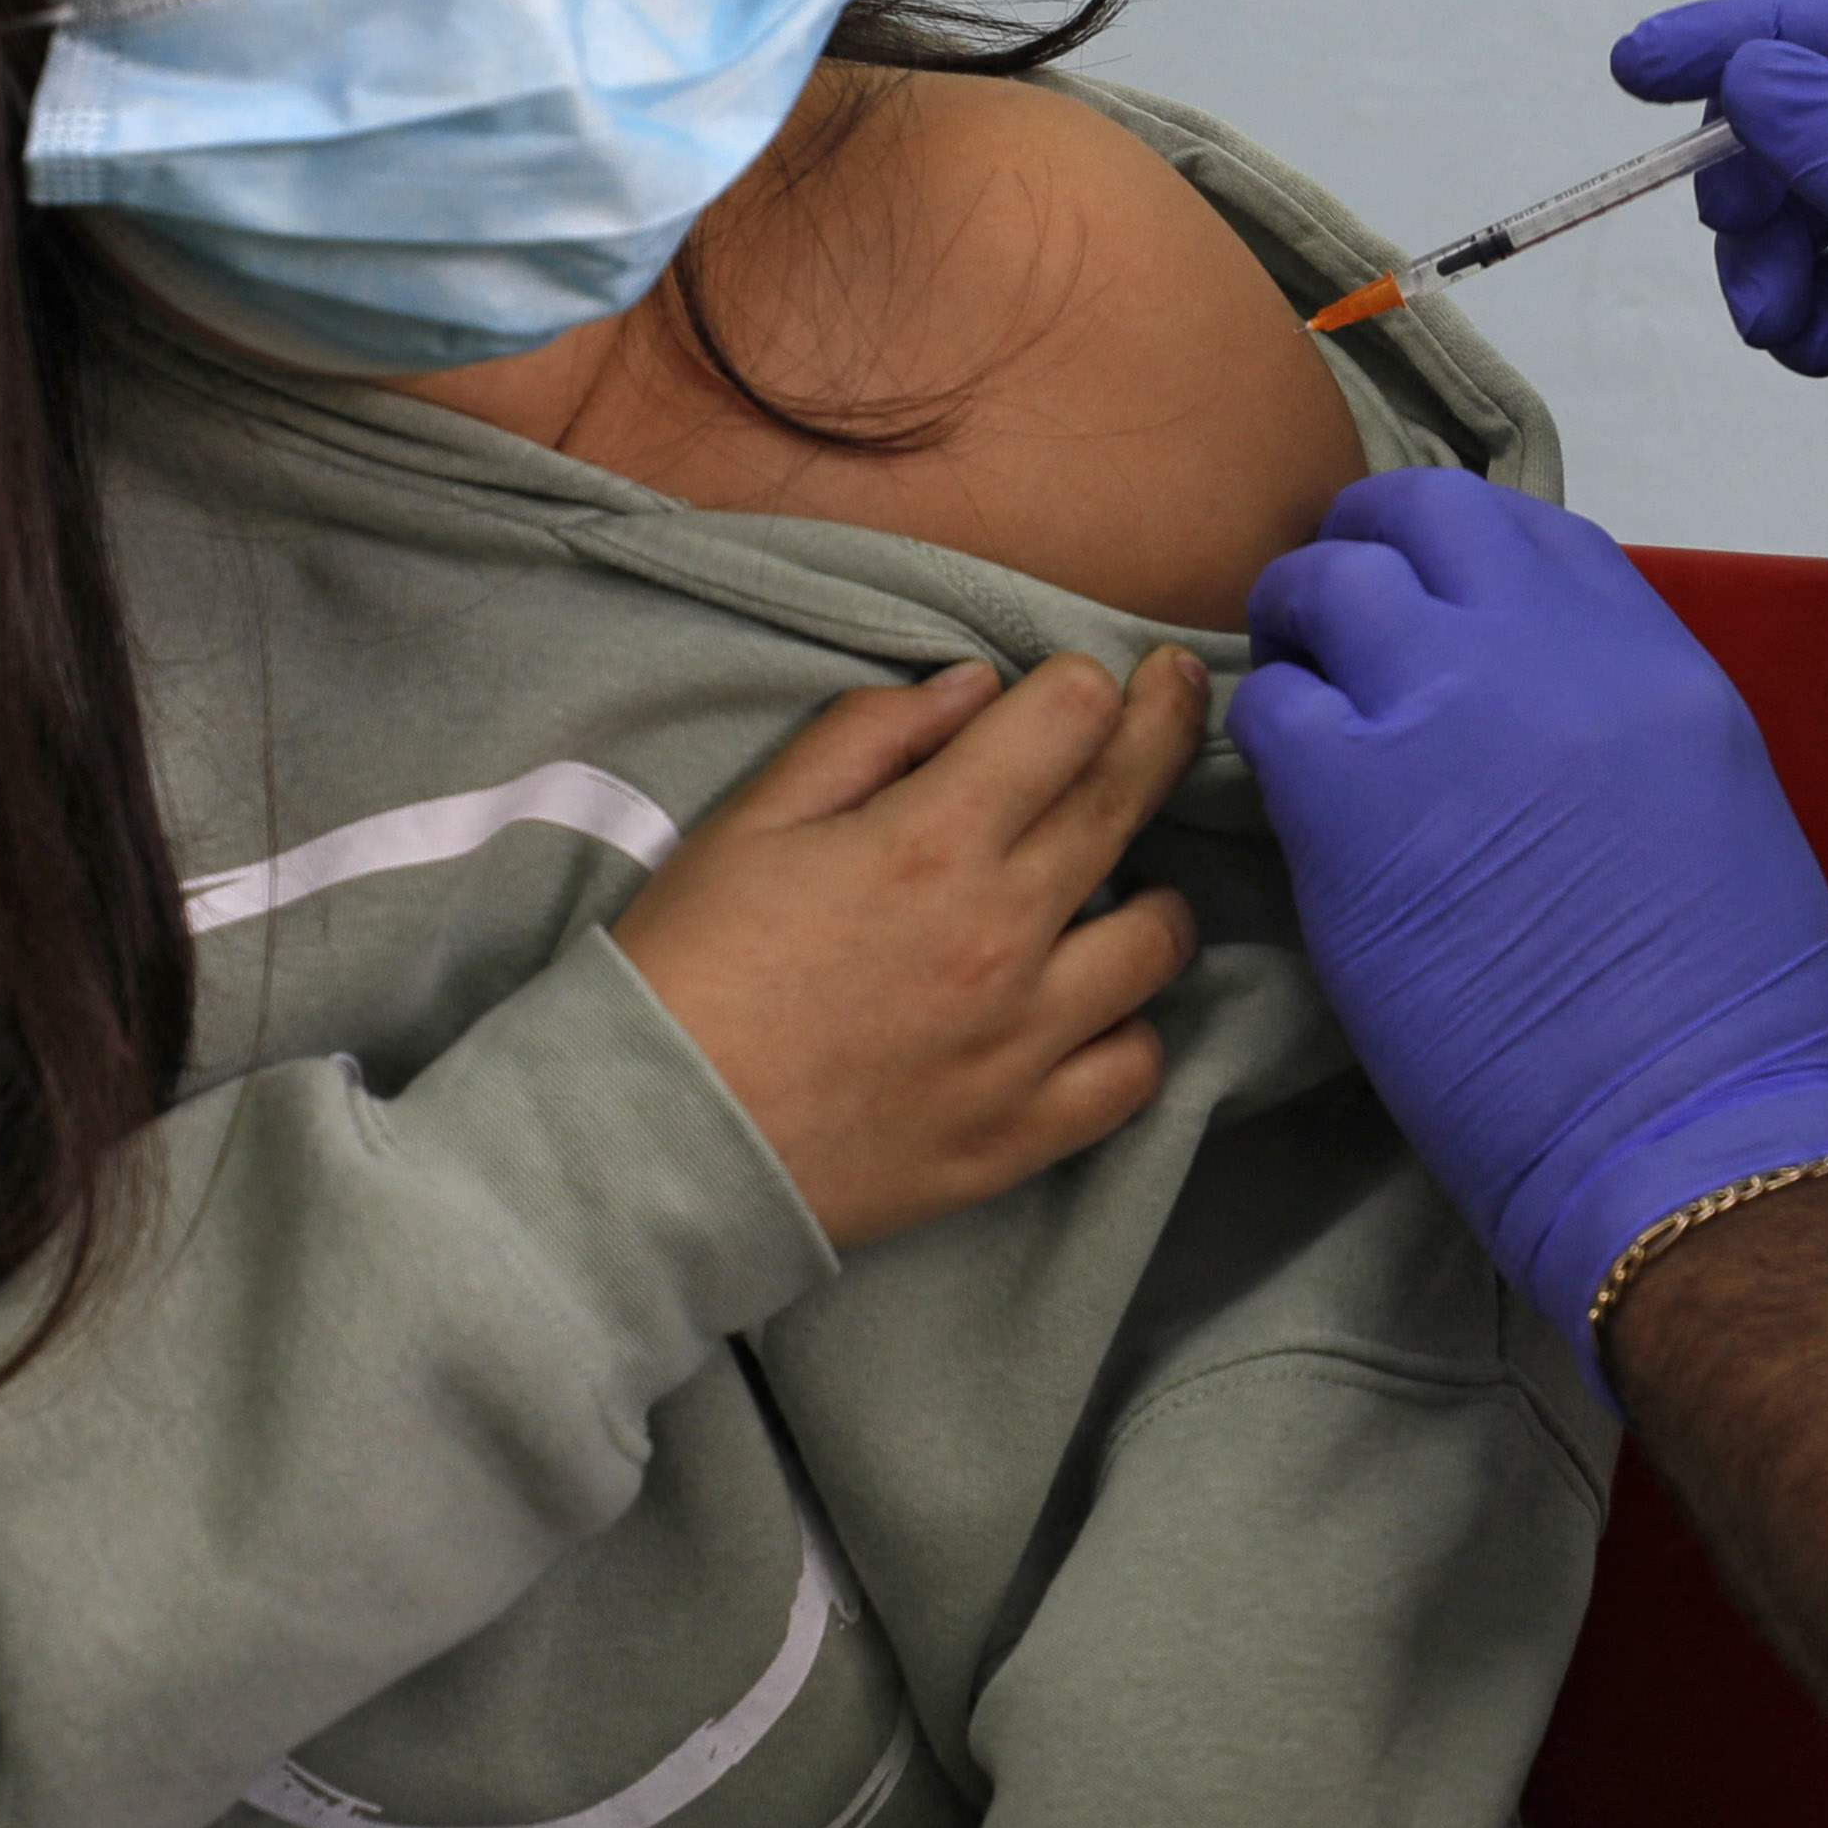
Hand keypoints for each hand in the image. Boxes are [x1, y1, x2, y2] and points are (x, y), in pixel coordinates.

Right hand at [619, 651, 1210, 1253]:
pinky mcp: (1021, 1135)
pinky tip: (1097, 1011)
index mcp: (931, 841)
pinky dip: (1128, 1032)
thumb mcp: (753, 820)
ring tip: (1120, 890)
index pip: (1068, 721)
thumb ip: (869, 736)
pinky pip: (1133, 1072)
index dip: (1084, 683)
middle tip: (1179, 694)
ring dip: (1153, 896)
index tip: (1090, 681)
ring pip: (1159, 943)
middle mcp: (1002, 934)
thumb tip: (977, 690)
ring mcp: (1023, 1042)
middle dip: (1166, 725)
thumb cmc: (686, 968)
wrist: (648, 1147)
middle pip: (1128, 800)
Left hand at [1235, 470, 1827, 1347]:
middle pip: (1426, 519)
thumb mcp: (1721, 807)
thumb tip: (1545, 700)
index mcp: (1655, 657)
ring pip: (1333, 587)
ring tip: (1292, 676)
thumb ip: (1629, 720)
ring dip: (1301, 621)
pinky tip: (1286, 783)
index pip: (1536, 534)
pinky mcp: (1352, 800)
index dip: (1467, 552)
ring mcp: (1447, 710)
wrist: (1683, 1124)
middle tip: (1337, 607)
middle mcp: (1550, 652)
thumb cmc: (1728, 1014)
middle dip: (1369, 545)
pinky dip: (1267, 729)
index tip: (1434, 589)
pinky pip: (1274, 710)